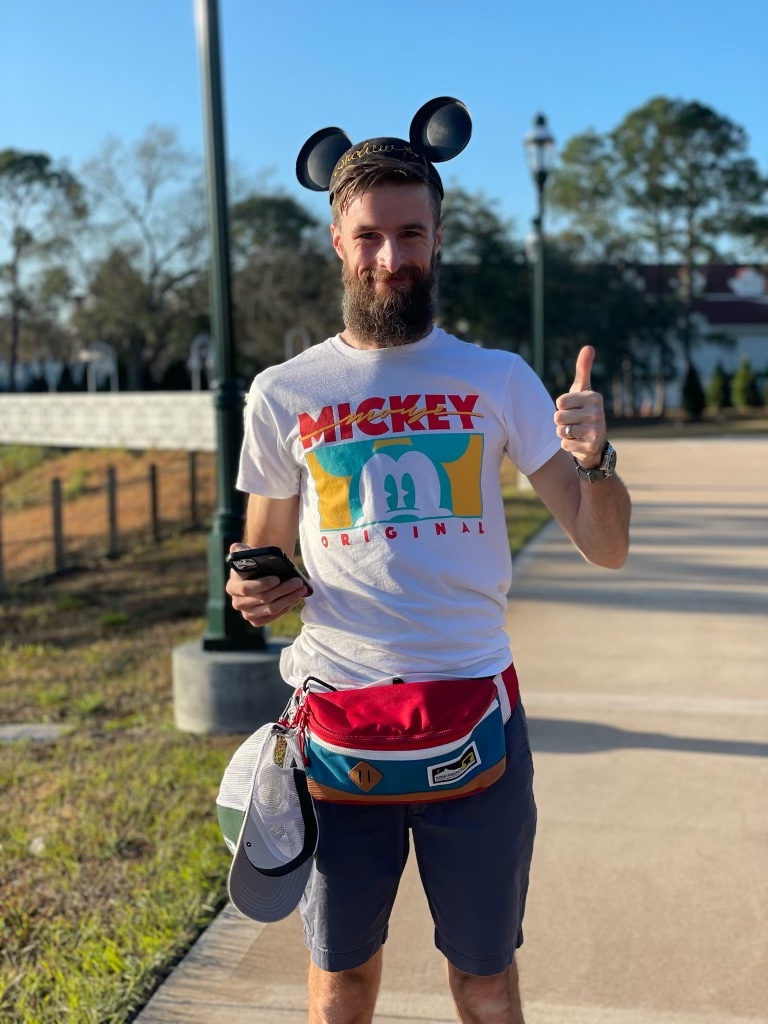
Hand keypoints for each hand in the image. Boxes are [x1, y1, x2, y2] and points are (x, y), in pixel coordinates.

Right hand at [225, 542, 306, 626]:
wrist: (259, 576)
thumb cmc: (254, 564)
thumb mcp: (246, 554)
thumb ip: (239, 550)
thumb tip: (236, 548)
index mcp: (232, 587)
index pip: (246, 589)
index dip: (262, 585)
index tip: (277, 578)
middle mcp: (237, 603)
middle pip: (263, 599)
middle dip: (283, 590)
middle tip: (298, 582)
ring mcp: (247, 614)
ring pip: (271, 609)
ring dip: (289, 599)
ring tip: (302, 589)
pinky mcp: (257, 620)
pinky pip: (274, 616)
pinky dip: (286, 607)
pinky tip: (296, 598)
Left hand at [554, 346, 606, 469]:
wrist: (595, 442)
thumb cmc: (584, 410)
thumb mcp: (583, 389)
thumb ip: (583, 369)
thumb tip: (588, 347)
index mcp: (594, 397)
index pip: (560, 402)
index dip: (561, 406)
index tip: (572, 408)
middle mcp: (597, 413)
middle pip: (558, 417)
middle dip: (561, 421)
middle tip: (572, 422)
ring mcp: (596, 431)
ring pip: (561, 431)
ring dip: (563, 433)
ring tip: (575, 431)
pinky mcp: (590, 446)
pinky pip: (564, 445)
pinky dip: (566, 445)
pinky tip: (577, 442)